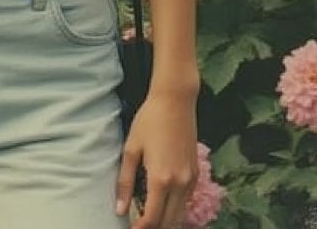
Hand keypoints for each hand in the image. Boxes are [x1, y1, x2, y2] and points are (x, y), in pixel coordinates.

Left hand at [115, 90, 197, 227]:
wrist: (175, 101)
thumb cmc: (149, 120)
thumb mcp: (131, 148)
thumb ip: (125, 182)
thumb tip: (120, 209)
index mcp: (160, 179)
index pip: (152, 218)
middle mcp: (179, 184)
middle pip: (169, 222)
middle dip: (154, 228)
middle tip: (139, 225)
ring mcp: (191, 179)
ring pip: (180, 215)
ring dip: (166, 222)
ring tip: (149, 219)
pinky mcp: (196, 173)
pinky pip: (187, 201)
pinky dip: (176, 210)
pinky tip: (164, 205)